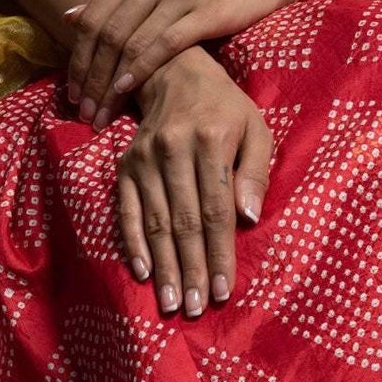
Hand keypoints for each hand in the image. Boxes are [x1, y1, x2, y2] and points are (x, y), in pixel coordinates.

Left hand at [67, 0, 314, 126]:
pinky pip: (163, 45)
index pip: (93, 17)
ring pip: (130, 42)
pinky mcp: (205, 11)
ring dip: (110, 83)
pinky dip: (139, 70)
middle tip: (82, 111)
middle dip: (90, 78)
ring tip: (102, 113)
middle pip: (107, 33)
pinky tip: (127, 92)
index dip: (78, 58)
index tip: (72, 92)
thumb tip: (69, 16)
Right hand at [116, 45, 273, 317]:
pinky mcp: (125, 165)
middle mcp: (173, 148)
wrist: (175, 73)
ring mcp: (144, 158)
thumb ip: (256, 173)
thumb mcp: (255, 129)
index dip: (220, 252)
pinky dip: (134, 242)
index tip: (224, 289)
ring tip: (172, 302)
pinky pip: (128, 210)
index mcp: (211, 140)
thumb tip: (248, 219)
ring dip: (164, 267)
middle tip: (196, 308)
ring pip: (156, 222)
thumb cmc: (226, 109)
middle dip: (192, 269)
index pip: (217, 208)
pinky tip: (142, 272)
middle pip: (184, 221)